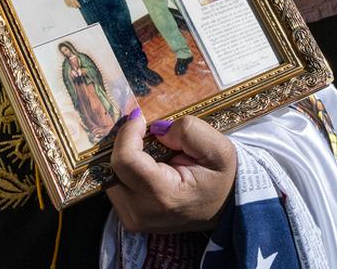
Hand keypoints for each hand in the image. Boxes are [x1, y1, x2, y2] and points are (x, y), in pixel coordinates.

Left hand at [107, 112, 235, 232]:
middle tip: (144, 131)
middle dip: (125, 144)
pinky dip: (127, 170)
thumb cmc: (221, 177)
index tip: (139, 117)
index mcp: (164, 196)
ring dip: (125, 157)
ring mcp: (133, 219)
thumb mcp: (217, 147)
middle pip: (112, 168)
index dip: (128, 133)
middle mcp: (141, 213)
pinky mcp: (130, 219)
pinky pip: (116, 186)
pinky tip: (145, 164)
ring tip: (148, 149)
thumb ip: (188, 131)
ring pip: (110, 177)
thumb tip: (156, 129)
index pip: (125, 160)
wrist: (226, 207)